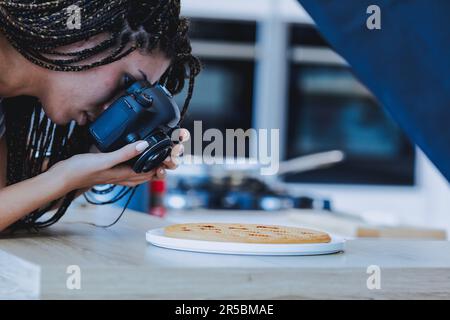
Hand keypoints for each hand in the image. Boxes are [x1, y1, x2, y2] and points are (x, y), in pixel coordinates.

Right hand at [51, 129, 189, 189]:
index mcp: (125, 174)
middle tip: (171, 156)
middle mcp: (124, 177)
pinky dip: (138, 166)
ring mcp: (117, 176)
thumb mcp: (105, 159)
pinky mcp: (111, 172)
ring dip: (152, 168)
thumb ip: (124, 153)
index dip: (164, 165)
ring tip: (160, 159)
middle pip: (149, 174)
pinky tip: (136, 160)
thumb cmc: (82, 170)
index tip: (174, 155)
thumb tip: (144, 145)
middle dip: (162, 167)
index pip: (152, 172)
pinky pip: (130, 171)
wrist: (63, 178)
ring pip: (140, 174)